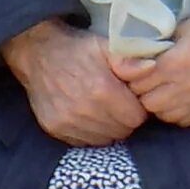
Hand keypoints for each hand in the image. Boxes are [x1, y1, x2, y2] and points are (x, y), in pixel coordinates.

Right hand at [1, 18, 147, 146]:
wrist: (38, 53)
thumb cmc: (77, 49)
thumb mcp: (106, 46)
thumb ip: (129, 60)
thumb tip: (151, 68)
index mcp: (102, 90)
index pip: (136, 117)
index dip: (139, 108)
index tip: (133, 99)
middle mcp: (85, 111)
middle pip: (122, 130)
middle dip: (126, 119)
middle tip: (120, 104)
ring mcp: (68, 122)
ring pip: (105, 140)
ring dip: (109, 128)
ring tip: (105, 109)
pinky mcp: (55, 129)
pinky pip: (84, 142)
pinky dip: (91, 133)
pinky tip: (89, 116)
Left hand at [111, 0, 189, 127]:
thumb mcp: (183, 24)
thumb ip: (156, 45)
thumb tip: (131, 58)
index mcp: (178, 60)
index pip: (139, 79)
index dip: (132, 73)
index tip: (133, 66)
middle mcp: (189, 84)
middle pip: (147, 100)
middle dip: (141, 89)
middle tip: (145, 77)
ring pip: (162, 113)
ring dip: (157, 102)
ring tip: (160, 87)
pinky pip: (182, 120)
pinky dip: (174, 112)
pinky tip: (176, 97)